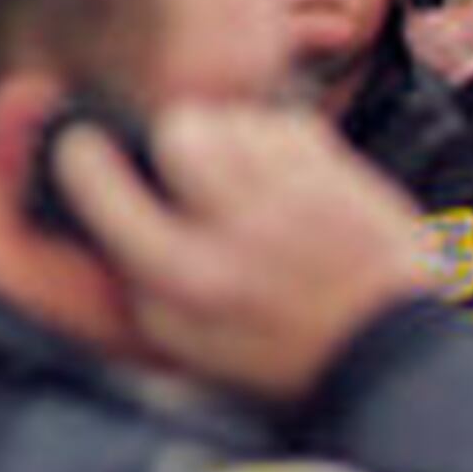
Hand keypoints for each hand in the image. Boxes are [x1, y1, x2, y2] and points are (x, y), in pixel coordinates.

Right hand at [51, 103, 442, 403]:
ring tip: (237, 175)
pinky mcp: (338, 174)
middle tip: (187, 171)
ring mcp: (294, 196)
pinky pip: (283, 123)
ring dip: (224, 136)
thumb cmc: (284, 352)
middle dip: (173, 141)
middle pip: (177, 130)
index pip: (104, 188)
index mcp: (187, 277)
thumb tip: (101, 220)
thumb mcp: (186, 341)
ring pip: (231, 119)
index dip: (83, 160)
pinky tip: (278, 174)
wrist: (389, 349)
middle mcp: (237, 229)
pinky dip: (273, 139)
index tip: (85, 150)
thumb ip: (136, 281)